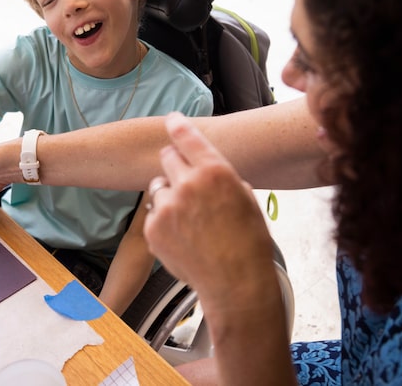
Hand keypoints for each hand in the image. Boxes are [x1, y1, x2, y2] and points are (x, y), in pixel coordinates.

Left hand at [143, 112, 275, 296]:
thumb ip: (222, 177)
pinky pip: (153, 214)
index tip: (172, 120)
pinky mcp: (153, 228)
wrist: (235, 282)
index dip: (178, 126)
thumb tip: (206, 168)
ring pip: (158, 187)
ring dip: (168, 195)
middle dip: (175, 165)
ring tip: (188, 219)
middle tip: (185, 182)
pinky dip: (163, 221)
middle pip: (167, 157)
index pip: (188, 137)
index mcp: (215, 171)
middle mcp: (188, 183)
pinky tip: (183, 238)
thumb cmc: (248, 242)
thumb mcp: (245, 198)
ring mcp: (167, 207)